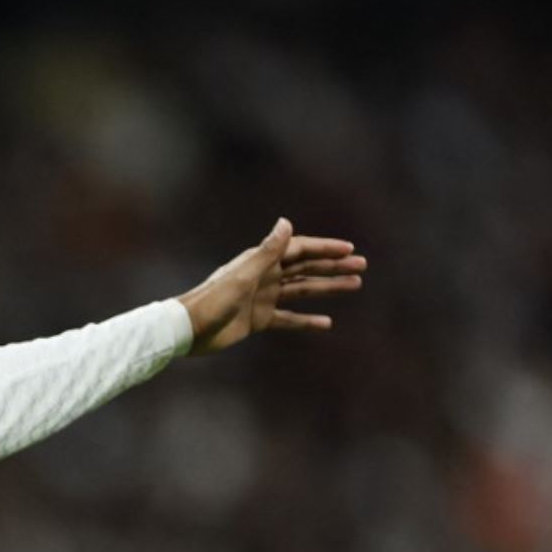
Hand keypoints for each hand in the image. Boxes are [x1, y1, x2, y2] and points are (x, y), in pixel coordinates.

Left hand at [176, 219, 364, 354]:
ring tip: (354, 286)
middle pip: (307, 268)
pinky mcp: (259, 320)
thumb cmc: (212, 299)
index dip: (325, 248)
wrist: (189, 329)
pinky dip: (307, 321)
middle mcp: (265, 276)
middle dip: (334, 266)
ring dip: (327, 289)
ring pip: (303, 291)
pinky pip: (289, 319)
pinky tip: (326, 323)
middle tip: (361, 267)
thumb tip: (287, 222)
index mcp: (261, 261)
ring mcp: (263, 298)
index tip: (349, 249)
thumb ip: (267, 251)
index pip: (300, 250)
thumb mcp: (243, 275)